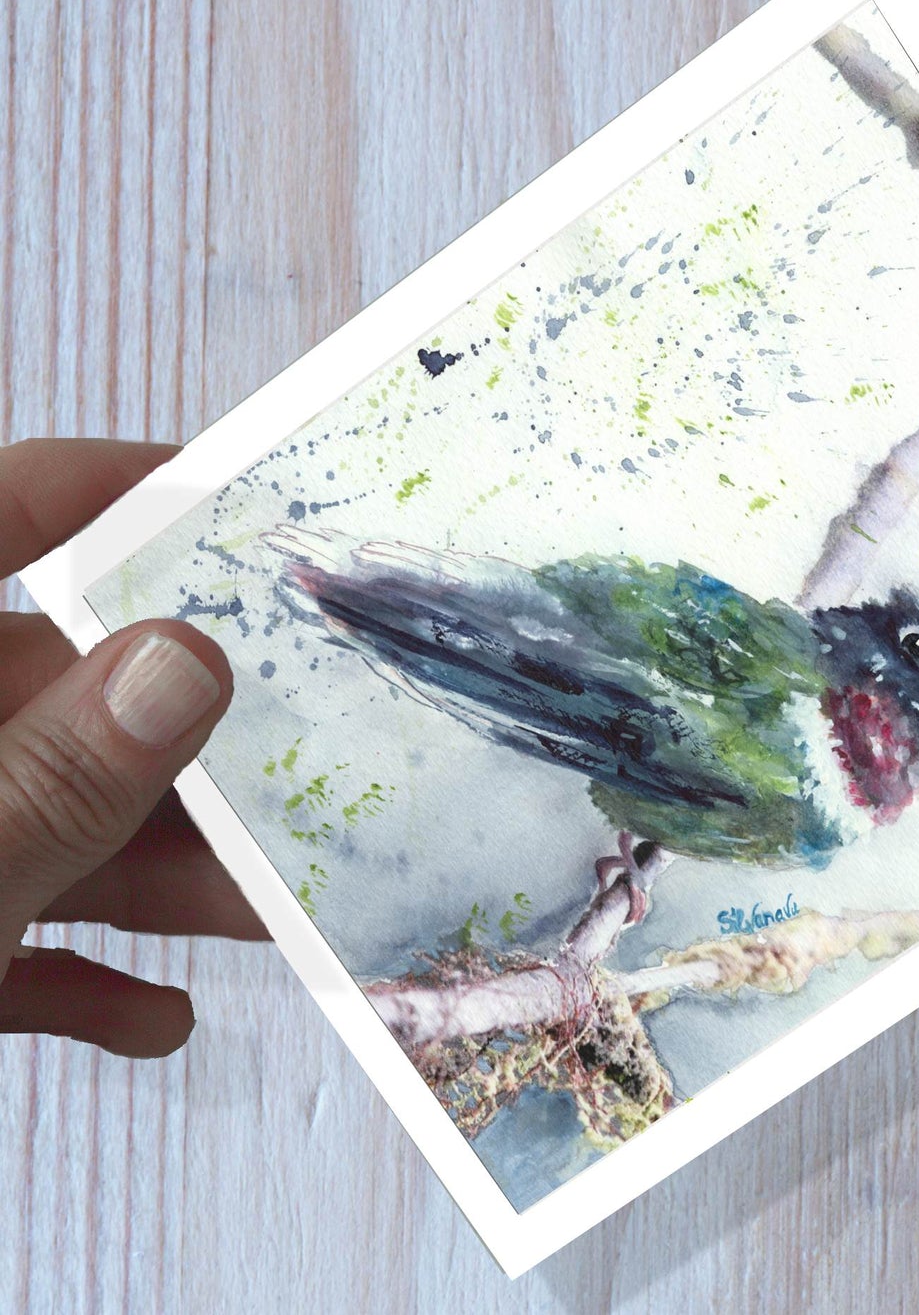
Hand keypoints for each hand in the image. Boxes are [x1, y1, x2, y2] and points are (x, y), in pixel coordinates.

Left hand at [0, 439, 264, 1058]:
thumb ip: (50, 777)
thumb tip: (184, 660)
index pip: (1, 515)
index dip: (112, 489)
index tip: (230, 498)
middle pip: (56, 699)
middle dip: (187, 747)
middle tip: (301, 756)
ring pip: (42, 822)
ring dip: (158, 876)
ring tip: (264, 911)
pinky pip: (0, 934)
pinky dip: (75, 977)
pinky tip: (151, 1016)